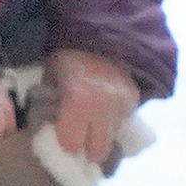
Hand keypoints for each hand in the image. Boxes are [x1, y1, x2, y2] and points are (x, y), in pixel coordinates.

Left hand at [46, 49, 139, 163]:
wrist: (101, 33)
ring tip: (92, 121)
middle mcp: (104, 109)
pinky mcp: (135, 101)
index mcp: (78, 102)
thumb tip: (50, 126)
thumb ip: (50, 103)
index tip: (62, 138)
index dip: (65, 143)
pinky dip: (113, 120)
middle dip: (86, 149)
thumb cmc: (69, 55)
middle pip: (98, 152)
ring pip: (112, 139)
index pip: (71, 144)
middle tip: (79, 139)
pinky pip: (122, 122)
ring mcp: (123, 106)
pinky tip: (104, 109)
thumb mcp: (51, 76)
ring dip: (101, 134)